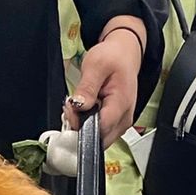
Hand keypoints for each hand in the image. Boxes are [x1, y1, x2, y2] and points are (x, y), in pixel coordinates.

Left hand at [64, 18, 144, 146]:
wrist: (124, 56)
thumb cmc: (113, 58)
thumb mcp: (96, 64)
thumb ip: (87, 87)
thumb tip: (79, 106)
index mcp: (121, 104)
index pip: (99, 128)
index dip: (80, 123)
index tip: (71, 107)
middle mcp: (124, 119)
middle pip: (98, 137)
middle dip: (80, 126)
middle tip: (73, 105)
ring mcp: (121, 124)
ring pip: (98, 138)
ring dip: (84, 125)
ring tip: (81, 104)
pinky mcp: (116, 125)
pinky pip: (100, 133)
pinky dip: (89, 124)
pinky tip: (86, 109)